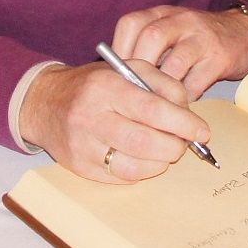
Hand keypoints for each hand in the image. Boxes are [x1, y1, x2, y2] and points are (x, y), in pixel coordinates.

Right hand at [19, 59, 208, 181]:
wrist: (46, 102)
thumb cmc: (95, 85)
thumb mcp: (126, 69)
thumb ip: (161, 83)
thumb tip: (188, 112)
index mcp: (105, 86)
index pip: (152, 109)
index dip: (182, 123)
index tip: (202, 131)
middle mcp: (91, 116)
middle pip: (145, 142)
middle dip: (175, 146)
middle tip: (185, 143)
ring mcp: (84, 145)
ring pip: (136, 166)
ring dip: (161, 162)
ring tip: (166, 150)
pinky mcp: (80, 167)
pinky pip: (122, 177)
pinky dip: (142, 170)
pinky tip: (145, 158)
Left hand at [111, 4, 247, 97]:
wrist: (246, 32)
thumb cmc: (198, 40)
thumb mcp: (171, 33)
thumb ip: (148, 48)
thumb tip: (118, 78)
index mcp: (162, 13)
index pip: (131, 23)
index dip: (120, 50)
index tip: (116, 76)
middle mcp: (181, 20)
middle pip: (151, 38)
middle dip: (141, 69)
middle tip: (137, 93)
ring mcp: (201, 37)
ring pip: (175, 63)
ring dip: (164, 88)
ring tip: (159, 105)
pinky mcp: (220, 57)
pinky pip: (197, 81)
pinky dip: (185, 97)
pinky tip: (181, 106)